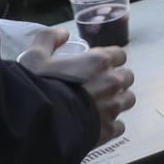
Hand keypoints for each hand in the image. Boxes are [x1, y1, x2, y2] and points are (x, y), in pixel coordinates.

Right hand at [20, 29, 135, 145]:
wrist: (39, 121)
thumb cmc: (38, 85)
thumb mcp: (35, 57)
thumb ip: (49, 39)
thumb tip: (63, 33)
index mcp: (99, 61)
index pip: (119, 55)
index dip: (110, 60)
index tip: (98, 66)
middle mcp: (112, 82)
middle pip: (127, 77)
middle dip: (116, 80)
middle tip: (99, 86)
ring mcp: (113, 107)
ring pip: (128, 100)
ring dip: (117, 101)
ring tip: (101, 106)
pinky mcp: (109, 130)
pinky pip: (120, 126)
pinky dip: (112, 125)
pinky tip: (98, 126)